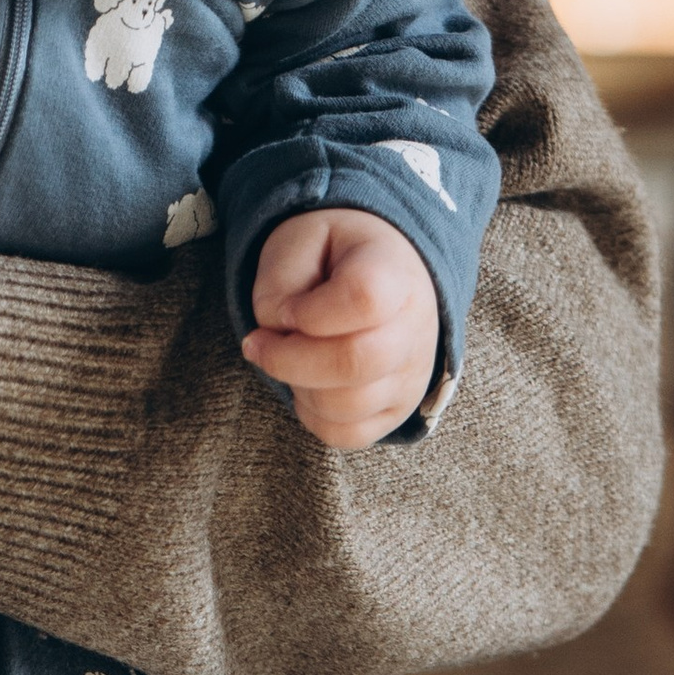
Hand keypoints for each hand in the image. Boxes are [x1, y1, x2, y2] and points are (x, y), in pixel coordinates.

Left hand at [243, 209, 438, 448]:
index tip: (287, 308)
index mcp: (395, 272)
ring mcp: (412, 376)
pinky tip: (304, 383)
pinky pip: (349, 435)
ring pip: (348, 406)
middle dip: (288, 359)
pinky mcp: (398, 409)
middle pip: (355, 363)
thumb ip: (280, 283)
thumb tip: (277, 334)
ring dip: (297, 385)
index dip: (309, 312)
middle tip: (258, 343)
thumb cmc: (335, 254)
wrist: (382, 271)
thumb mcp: (299, 239)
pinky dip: (313, 416)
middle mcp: (415, 328)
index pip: (363, 299)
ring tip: (285, 358)